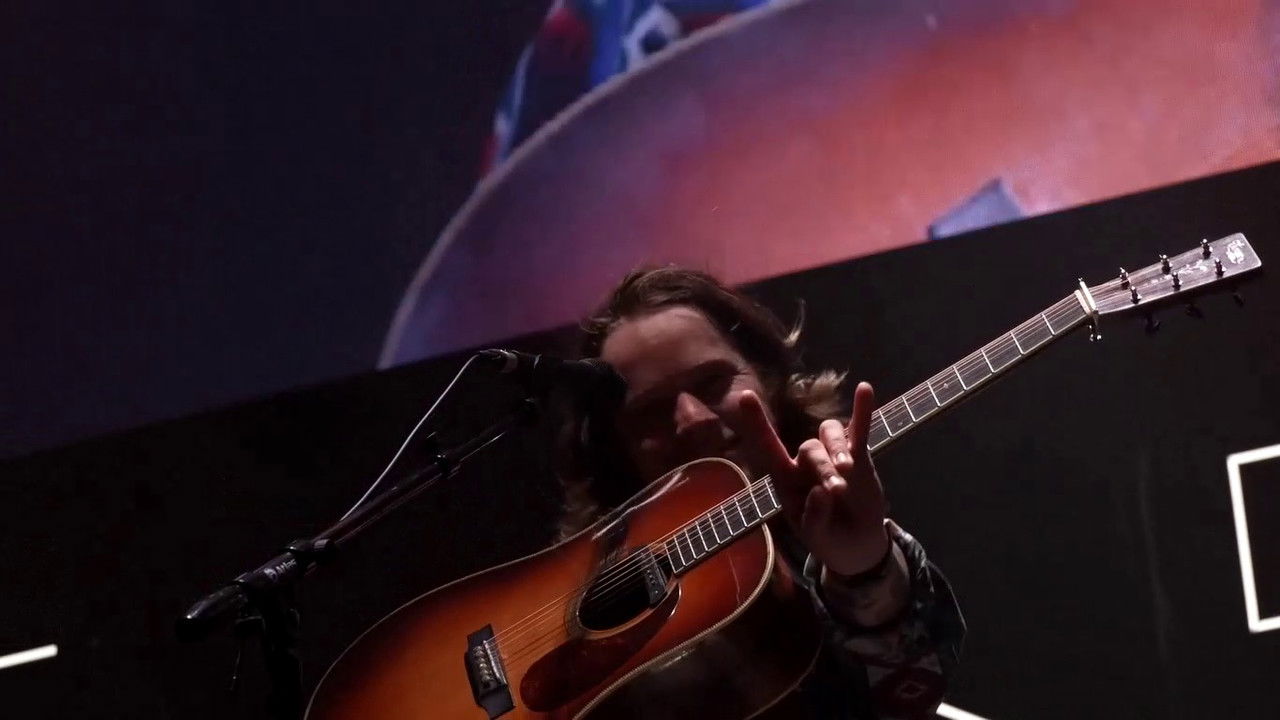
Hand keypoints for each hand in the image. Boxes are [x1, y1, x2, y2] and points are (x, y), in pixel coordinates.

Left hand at [738, 381, 888, 574]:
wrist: (856, 545)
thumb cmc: (827, 539)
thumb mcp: (816, 537)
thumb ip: (816, 517)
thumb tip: (821, 492)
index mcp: (786, 479)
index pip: (767, 447)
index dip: (757, 423)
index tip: (744, 394)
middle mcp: (805, 462)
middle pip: (810, 448)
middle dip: (824, 468)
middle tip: (837, 492)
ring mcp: (832, 455)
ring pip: (830, 433)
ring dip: (838, 447)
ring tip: (848, 469)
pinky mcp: (859, 455)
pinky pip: (859, 428)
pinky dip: (862, 411)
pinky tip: (865, 389)